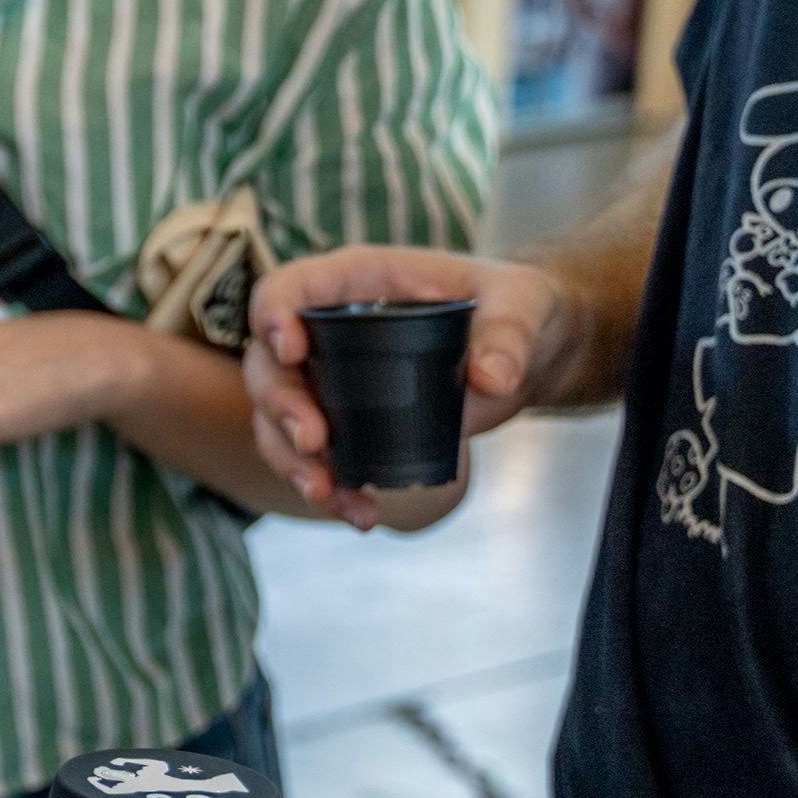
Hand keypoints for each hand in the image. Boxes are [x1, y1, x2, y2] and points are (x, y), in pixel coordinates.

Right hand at [243, 247, 559, 523]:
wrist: (529, 352)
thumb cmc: (517, 306)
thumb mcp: (522, 302)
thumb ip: (508, 331)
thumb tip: (491, 379)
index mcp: (353, 283)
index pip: (286, 289)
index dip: (272, 316)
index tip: (291, 351)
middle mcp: (326, 331)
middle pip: (268, 367)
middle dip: (281, 408)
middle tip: (314, 441)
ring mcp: (329, 381)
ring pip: (277, 422)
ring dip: (292, 462)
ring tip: (326, 492)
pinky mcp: (347, 424)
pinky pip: (315, 460)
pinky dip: (331, 491)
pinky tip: (361, 514)